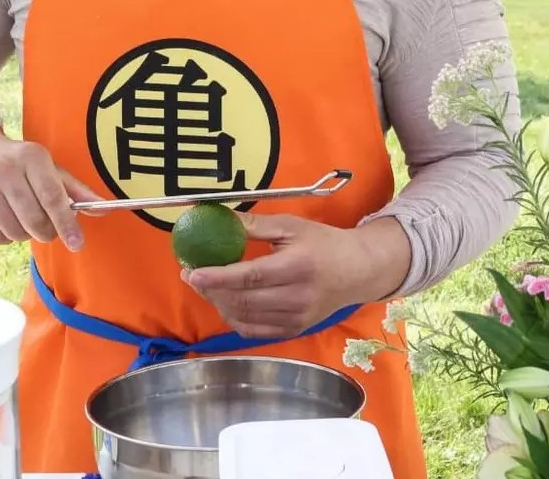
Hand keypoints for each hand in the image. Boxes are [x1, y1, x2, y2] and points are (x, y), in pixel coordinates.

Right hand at [0, 115, 104, 250]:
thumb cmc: (19, 164)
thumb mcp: (48, 168)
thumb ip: (76, 191)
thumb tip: (105, 209)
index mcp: (31, 156)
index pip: (53, 197)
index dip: (67, 223)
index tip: (77, 243)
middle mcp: (3, 169)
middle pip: (35, 221)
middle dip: (47, 231)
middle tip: (46, 227)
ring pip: (16, 233)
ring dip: (24, 232)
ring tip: (18, 213)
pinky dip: (5, 236)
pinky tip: (1, 216)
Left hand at [184, 214, 410, 338]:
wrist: (357, 271)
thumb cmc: (322, 243)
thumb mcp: (291, 226)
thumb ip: (254, 225)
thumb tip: (219, 218)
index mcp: (297, 267)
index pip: (250, 277)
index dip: (218, 277)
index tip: (192, 272)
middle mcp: (297, 298)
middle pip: (243, 300)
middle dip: (211, 290)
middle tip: (191, 275)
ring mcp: (296, 319)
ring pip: (245, 318)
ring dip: (219, 303)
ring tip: (205, 286)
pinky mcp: (293, 330)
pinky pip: (254, 331)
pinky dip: (234, 318)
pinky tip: (225, 302)